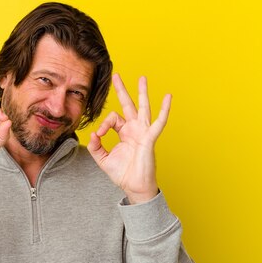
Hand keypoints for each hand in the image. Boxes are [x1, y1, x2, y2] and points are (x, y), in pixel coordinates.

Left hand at [87, 74, 170, 203]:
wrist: (134, 187)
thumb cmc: (122, 173)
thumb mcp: (103, 159)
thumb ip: (95, 147)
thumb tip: (92, 134)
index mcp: (124, 132)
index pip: (113, 119)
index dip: (104, 124)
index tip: (99, 136)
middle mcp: (134, 129)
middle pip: (128, 104)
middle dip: (122, 90)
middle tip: (116, 75)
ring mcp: (143, 132)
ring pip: (143, 107)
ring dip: (142, 92)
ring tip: (142, 78)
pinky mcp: (150, 138)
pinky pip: (159, 121)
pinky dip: (164, 109)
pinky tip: (168, 97)